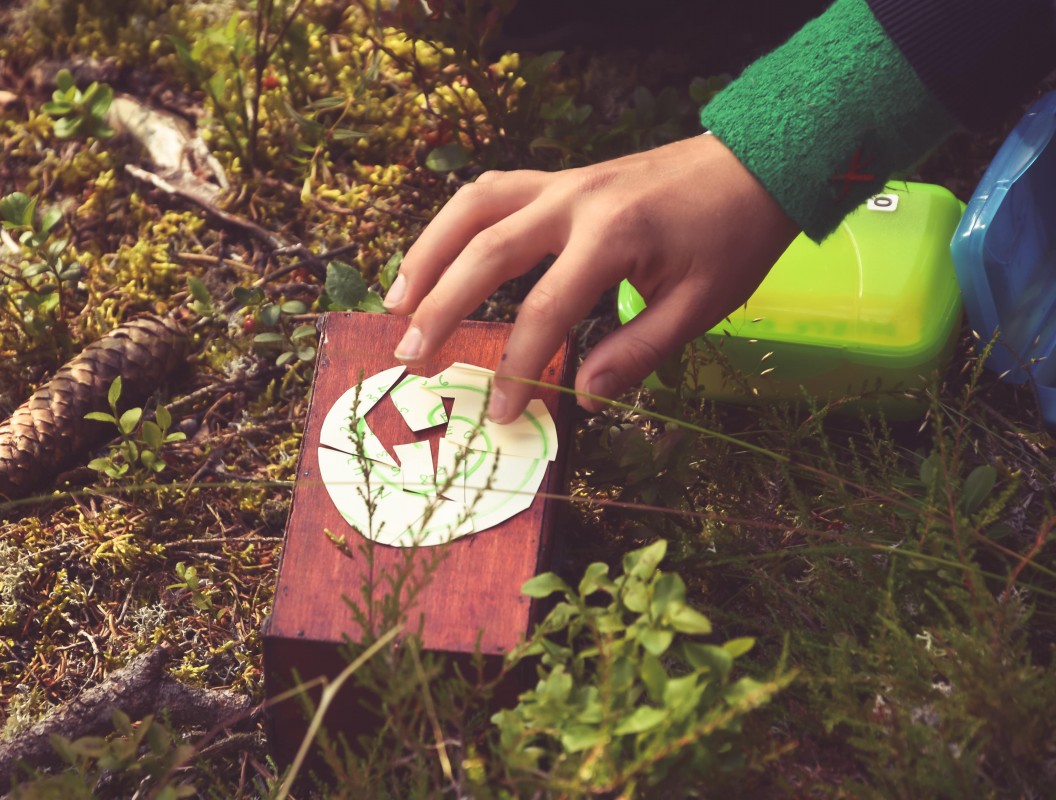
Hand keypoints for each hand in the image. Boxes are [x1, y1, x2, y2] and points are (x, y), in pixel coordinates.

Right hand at [384, 134, 799, 422]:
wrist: (754, 164)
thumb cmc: (732, 238)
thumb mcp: (699, 306)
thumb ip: (638, 352)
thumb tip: (582, 397)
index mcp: (612, 237)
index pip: (545, 309)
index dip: (517, 365)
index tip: (500, 411)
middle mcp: (574, 201)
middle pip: (487, 252)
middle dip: (441, 307)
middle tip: (410, 356)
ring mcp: (561, 183)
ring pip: (473, 209)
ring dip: (428, 253)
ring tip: (397, 302)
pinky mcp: (559, 179)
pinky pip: (491, 192)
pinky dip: (454, 223)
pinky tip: (436, 255)